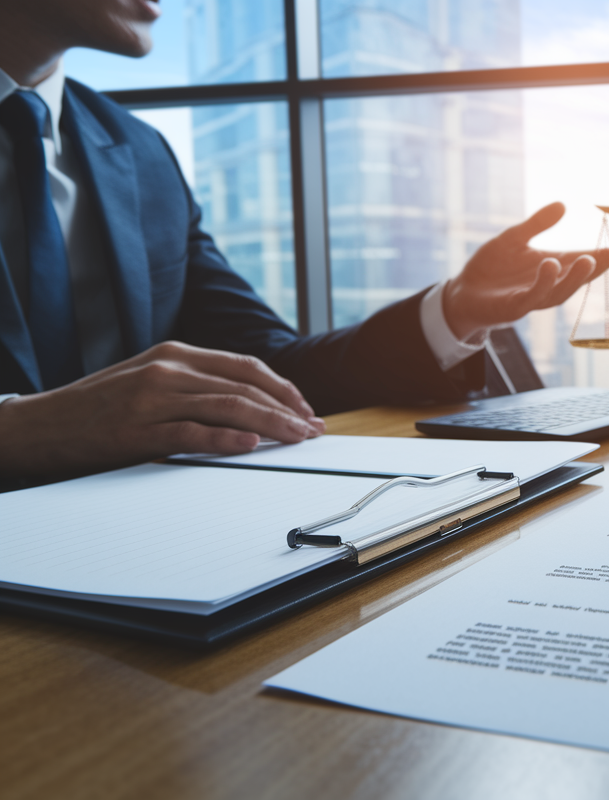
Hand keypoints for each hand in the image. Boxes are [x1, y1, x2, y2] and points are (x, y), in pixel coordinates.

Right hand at [0, 341, 324, 479]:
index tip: (306, 409)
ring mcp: (152, 398)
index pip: (244, 367)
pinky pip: (191, 433)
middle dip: (286, 409)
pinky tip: (251, 445)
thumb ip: (194, 385)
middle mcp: (167, 370)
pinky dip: (225, 439)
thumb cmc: (97, 408)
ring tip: (297, 438)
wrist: (39, 426)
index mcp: (174, 354)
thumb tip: (248, 405)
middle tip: (313, 429)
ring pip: (228, 407)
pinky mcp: (137, 429)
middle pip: (244, 387)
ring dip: (270, 424)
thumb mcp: (148, 381)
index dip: (283, 388)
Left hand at [441, 202, 608, 341]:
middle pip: (575, 279)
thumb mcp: (513, 239)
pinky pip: (532, 296)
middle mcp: (546, 285)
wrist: (463, 292)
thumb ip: (537, 224)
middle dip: (595, 268)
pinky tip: (550, 265)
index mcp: (549, 268)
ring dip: (574, 277)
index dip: (599, 257)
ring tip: (587, 259)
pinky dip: (543, 282)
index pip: (578, 261)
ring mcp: (531, 298)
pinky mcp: (514, 307)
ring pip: (559, 291)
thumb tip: (562, 205)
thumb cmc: (490, 268)